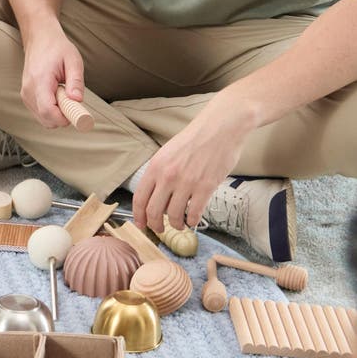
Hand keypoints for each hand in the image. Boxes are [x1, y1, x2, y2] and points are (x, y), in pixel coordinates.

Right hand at [20, 26, 85, 127]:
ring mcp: (25, 94)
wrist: (40, 39)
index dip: (64, 118)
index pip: (48, 111)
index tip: (77, 112)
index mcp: (40, 80)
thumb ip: (76, 81)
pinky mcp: (26, 97)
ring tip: (63, 93)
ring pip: (44, 119)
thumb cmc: (57, 48)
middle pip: (46, 120)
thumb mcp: (73, 60)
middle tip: (72, 99)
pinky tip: (56, 95)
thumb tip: (77, 100)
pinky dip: (52, 110)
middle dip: (63, 116)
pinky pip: (40, 114)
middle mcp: (29, 90)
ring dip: (58, 113)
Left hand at [131, 95, 253, 233]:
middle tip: (159, 229)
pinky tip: (193, 220)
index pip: (140, 198)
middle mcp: (168, 176)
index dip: (138, 215)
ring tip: (179, 224)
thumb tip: (155, 195)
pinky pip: (194, 213)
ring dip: (175, 224)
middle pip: (153, 211)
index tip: (141, 224)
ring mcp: (187, 182)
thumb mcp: (168, 152)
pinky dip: (192, 221)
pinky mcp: (205, 187)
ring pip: (173, 216)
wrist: (220, 128)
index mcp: (156, 166)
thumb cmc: (195, 139)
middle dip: (155, 225)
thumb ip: (160, 173)